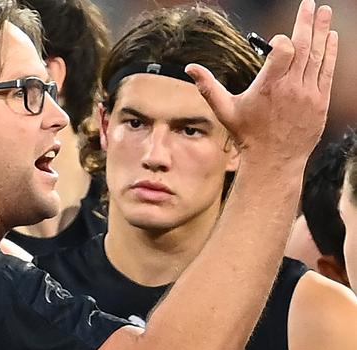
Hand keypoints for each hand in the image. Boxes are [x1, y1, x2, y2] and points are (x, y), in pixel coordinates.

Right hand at [185, 0, 337, 162]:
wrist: (274, 160)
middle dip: (308, 22)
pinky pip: (327, 72)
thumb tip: (190, 68)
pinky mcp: (321, 102)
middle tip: (311, 4)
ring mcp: (309, 95)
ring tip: (326, 12)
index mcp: (269, 87)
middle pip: (303, 47)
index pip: (284, 51)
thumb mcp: (225, 110)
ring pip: (318, 57)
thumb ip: (208, 86)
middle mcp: (291, 88)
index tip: (276, 40)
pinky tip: (332, 38)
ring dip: (323, 32)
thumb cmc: (248, 135)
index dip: (282, 41)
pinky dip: (331, 53)